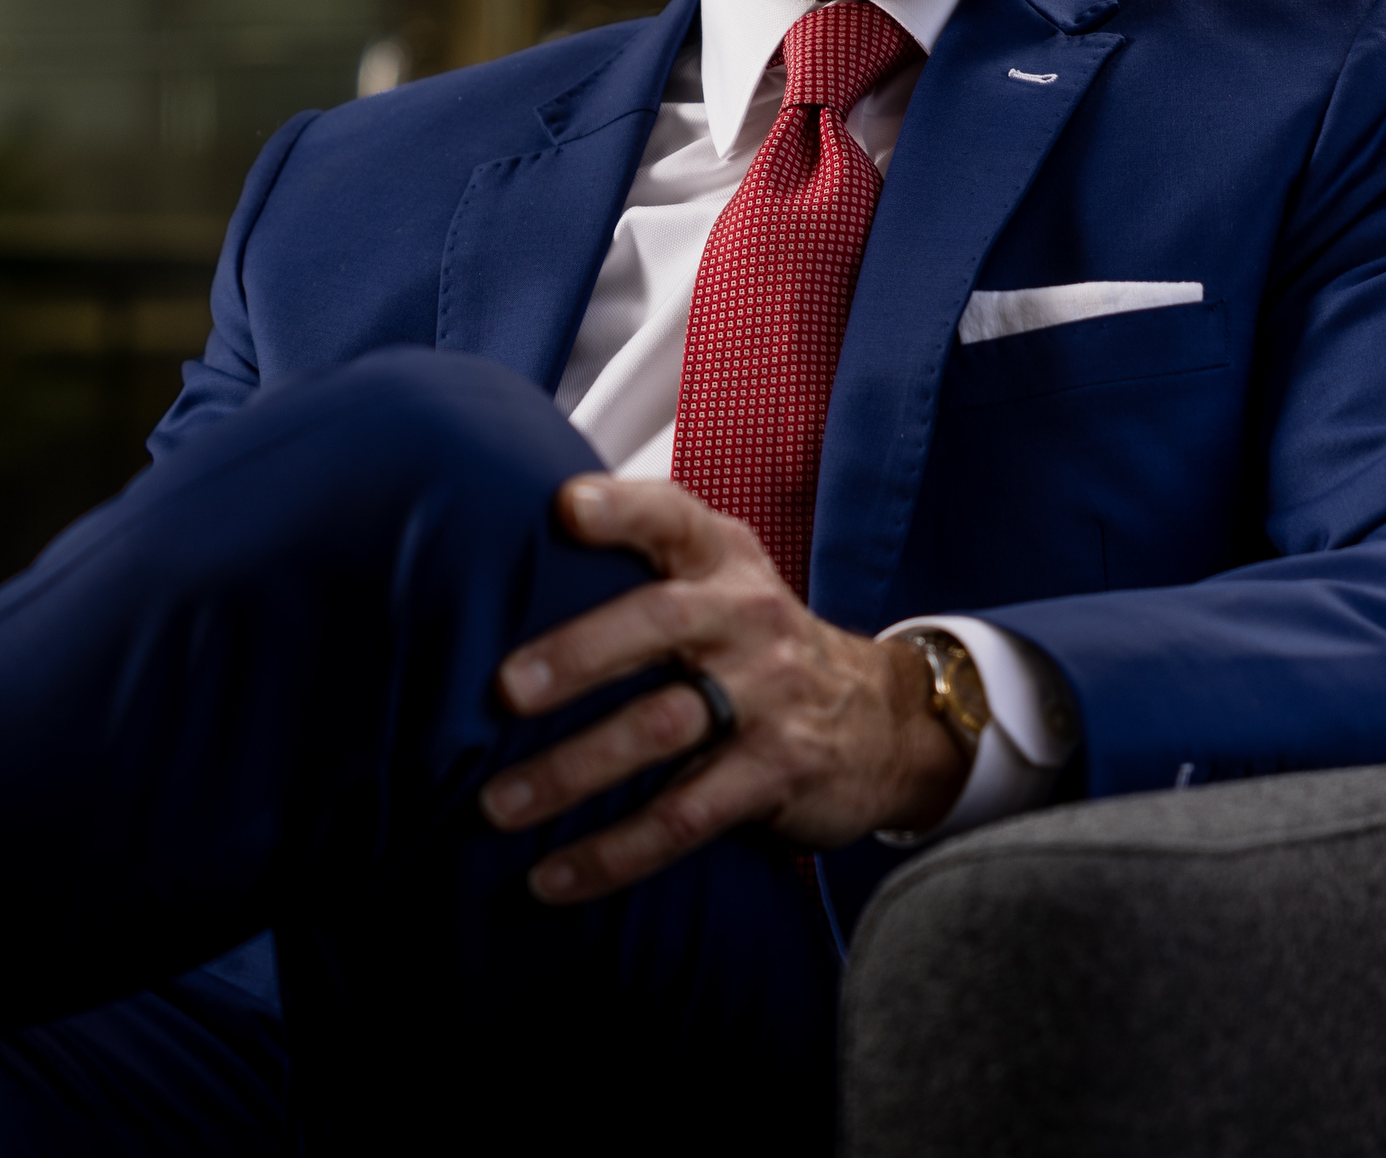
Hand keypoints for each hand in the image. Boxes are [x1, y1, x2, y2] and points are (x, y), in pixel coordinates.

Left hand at [478, 474, 965, 904]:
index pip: (672, 518)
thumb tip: (502, 557)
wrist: (886, 719)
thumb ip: (644, 564)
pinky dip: (615, 851)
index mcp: (722, 560)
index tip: (565, 508)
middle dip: (579, 653)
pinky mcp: (778, 770)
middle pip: (659, 622)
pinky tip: (554, 878)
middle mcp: (747, 616)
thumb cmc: (759, 642)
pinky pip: (685, 816)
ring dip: (572, 771)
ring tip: (499, 803)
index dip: (621, 508)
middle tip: (505, 688)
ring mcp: (768, 695)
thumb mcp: (723, 581)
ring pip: (660, 729)